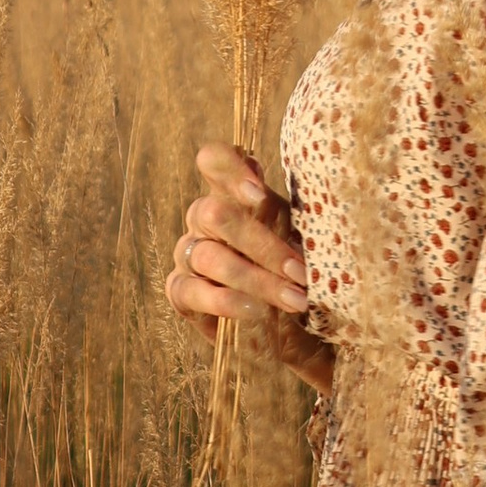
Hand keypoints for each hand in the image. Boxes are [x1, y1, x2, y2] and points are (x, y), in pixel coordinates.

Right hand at [167, 143, 334, 395]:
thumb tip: (305, 211)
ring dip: (257, 280)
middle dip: (262, 244)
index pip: (213, 161)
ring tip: (293, 300)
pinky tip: (257, 311)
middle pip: (215, 214)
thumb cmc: (293, 269)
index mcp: (232, 193)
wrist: (288, 324)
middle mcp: (203, 218)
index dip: (228, 168)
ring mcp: (188, 253)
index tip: (259, 194)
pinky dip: (227, 302)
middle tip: (300, 272)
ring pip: (210, 257)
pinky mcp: (180, 291)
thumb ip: (293, 218)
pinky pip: (193, 292)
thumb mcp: (300, 237)